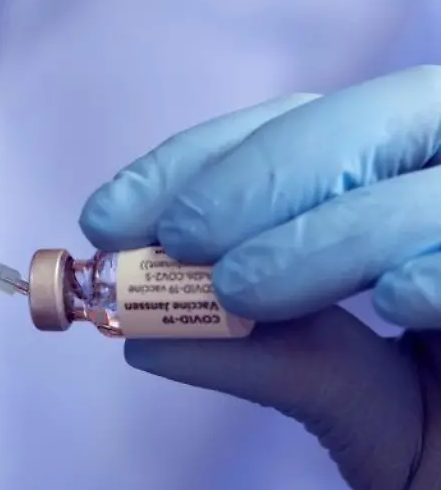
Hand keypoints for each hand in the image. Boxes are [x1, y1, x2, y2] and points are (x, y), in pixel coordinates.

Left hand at [79, 67, 440, 488]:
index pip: (301, 132)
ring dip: (332, 223)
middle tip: (180, 236)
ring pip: (433, 168)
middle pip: (375, 115)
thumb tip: (140, 334)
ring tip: (248, 289)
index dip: (197, 158)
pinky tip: (401, 300)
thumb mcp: (353, 404)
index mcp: (410, 197)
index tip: (110, 213)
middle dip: (261, 172)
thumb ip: (269, 357)